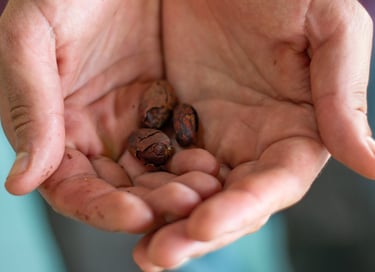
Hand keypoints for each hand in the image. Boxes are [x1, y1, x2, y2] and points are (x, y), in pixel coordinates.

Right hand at [0, 0, 221, 231]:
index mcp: (57, 127)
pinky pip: (181, 144)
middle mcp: (96, 133)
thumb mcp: (34, 35)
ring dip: (179, 188)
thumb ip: (29, 104)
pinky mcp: (164, 106)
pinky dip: (195, 160)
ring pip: (155, 172)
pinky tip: (216, 166)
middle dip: (152, 203)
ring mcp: (133, 121)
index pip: (73, 188)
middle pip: (121, 188)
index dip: (101, 208)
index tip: (136, 216)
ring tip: (206, 191)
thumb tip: (22, 181)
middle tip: (186, 205)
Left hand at [132, 0, 374, 269]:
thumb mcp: (326, 29)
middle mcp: (253, 144)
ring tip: (142, 250)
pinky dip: (145, 187)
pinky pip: (160, 162)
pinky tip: (124, 205)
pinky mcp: (176, 121)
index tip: (205, 225)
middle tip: (158, 256)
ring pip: (192, 192)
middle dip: (196, 231)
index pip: (273, 184)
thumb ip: (343, 96)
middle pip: (228, 201)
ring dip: (166, 221)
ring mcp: (213, 135)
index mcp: (294, 131)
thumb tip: (373, 165)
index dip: (243, 208)